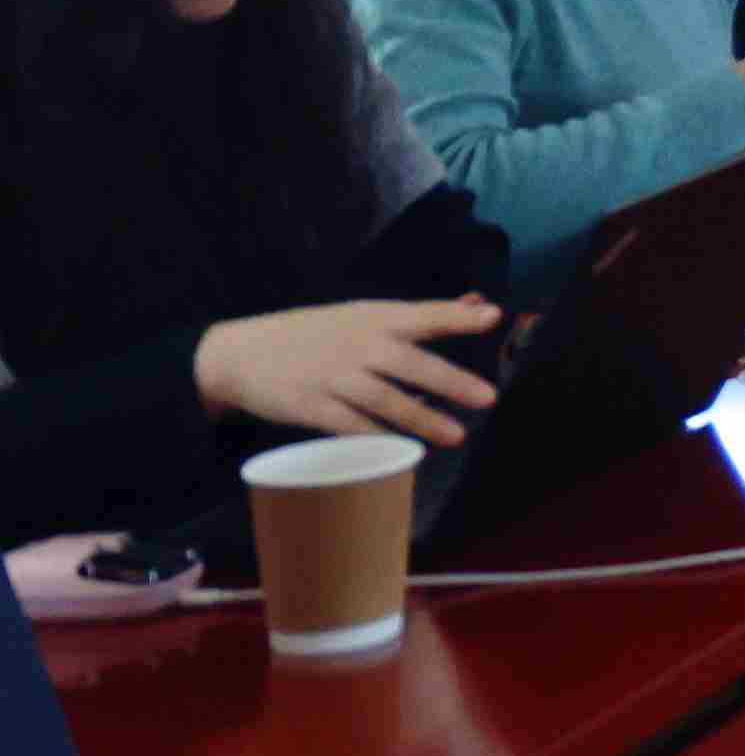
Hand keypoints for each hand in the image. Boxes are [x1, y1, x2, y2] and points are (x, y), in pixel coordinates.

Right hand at [195, 295, 502, 444]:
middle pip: (410, 364)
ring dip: (422, 418)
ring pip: (385, 400)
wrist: (240, 354)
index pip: (423, 315)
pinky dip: (376, 438)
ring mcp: (333, 377)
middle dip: (451, 381)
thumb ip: (422, 316)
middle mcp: (357, 345)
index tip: (492, 317)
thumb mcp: (362, 315)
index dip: (456, 316)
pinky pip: (350, 426)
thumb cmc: (314, 334)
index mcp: (373, 318)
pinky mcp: (311, 407)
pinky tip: (401, 450)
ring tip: (456, 435)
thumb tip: (479, 305)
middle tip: (488, 397)